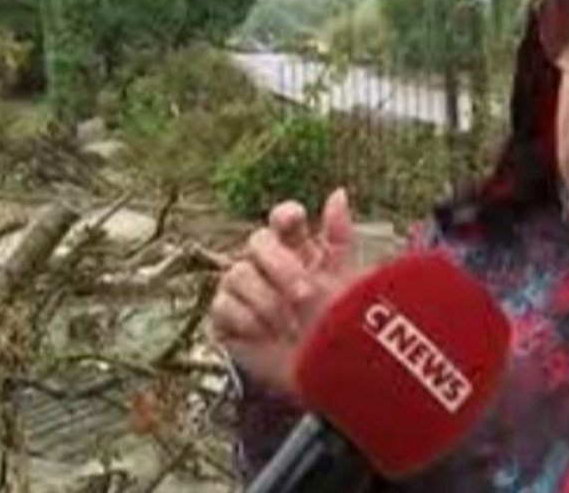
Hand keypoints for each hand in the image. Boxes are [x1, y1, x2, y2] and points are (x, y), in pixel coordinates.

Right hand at [209, 189, 359, 395]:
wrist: (323, 375)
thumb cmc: (338, 327)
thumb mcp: (345, 280)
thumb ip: (338, 236)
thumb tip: (338, 193)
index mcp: (298, 249)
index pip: (283, 218)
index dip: (285, 215)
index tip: (295, 222)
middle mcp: (267, 264)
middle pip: (257, 241)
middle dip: (280, 265)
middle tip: (304, 293)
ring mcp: (244, 290)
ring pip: (237, 273)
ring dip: (267, 300)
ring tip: (290, 324)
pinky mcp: (226, 318)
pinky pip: (223, 305)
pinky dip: (246, 319)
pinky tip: (266, 334)